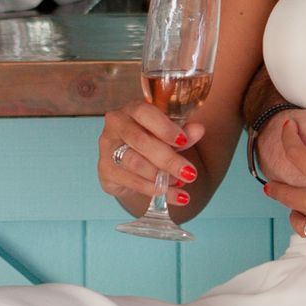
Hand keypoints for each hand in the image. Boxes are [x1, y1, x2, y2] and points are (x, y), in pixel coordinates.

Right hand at [97, 101, 201, 217]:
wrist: (129, 163)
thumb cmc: (151, 141)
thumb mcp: (170, 136)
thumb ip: (183, 133)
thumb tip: (199, 130)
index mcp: (132, 110)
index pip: (144, 113)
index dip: (164, 128)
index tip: (183, 142)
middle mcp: (115, 126)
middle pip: (140, 141)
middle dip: (168, 159)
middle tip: (191, 173)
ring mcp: (107, 149)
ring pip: (135, 163)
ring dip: (160, 176)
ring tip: (181, 183)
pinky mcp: (105, 171)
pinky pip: (131, 182)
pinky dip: (154, 190)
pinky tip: (172, 195)